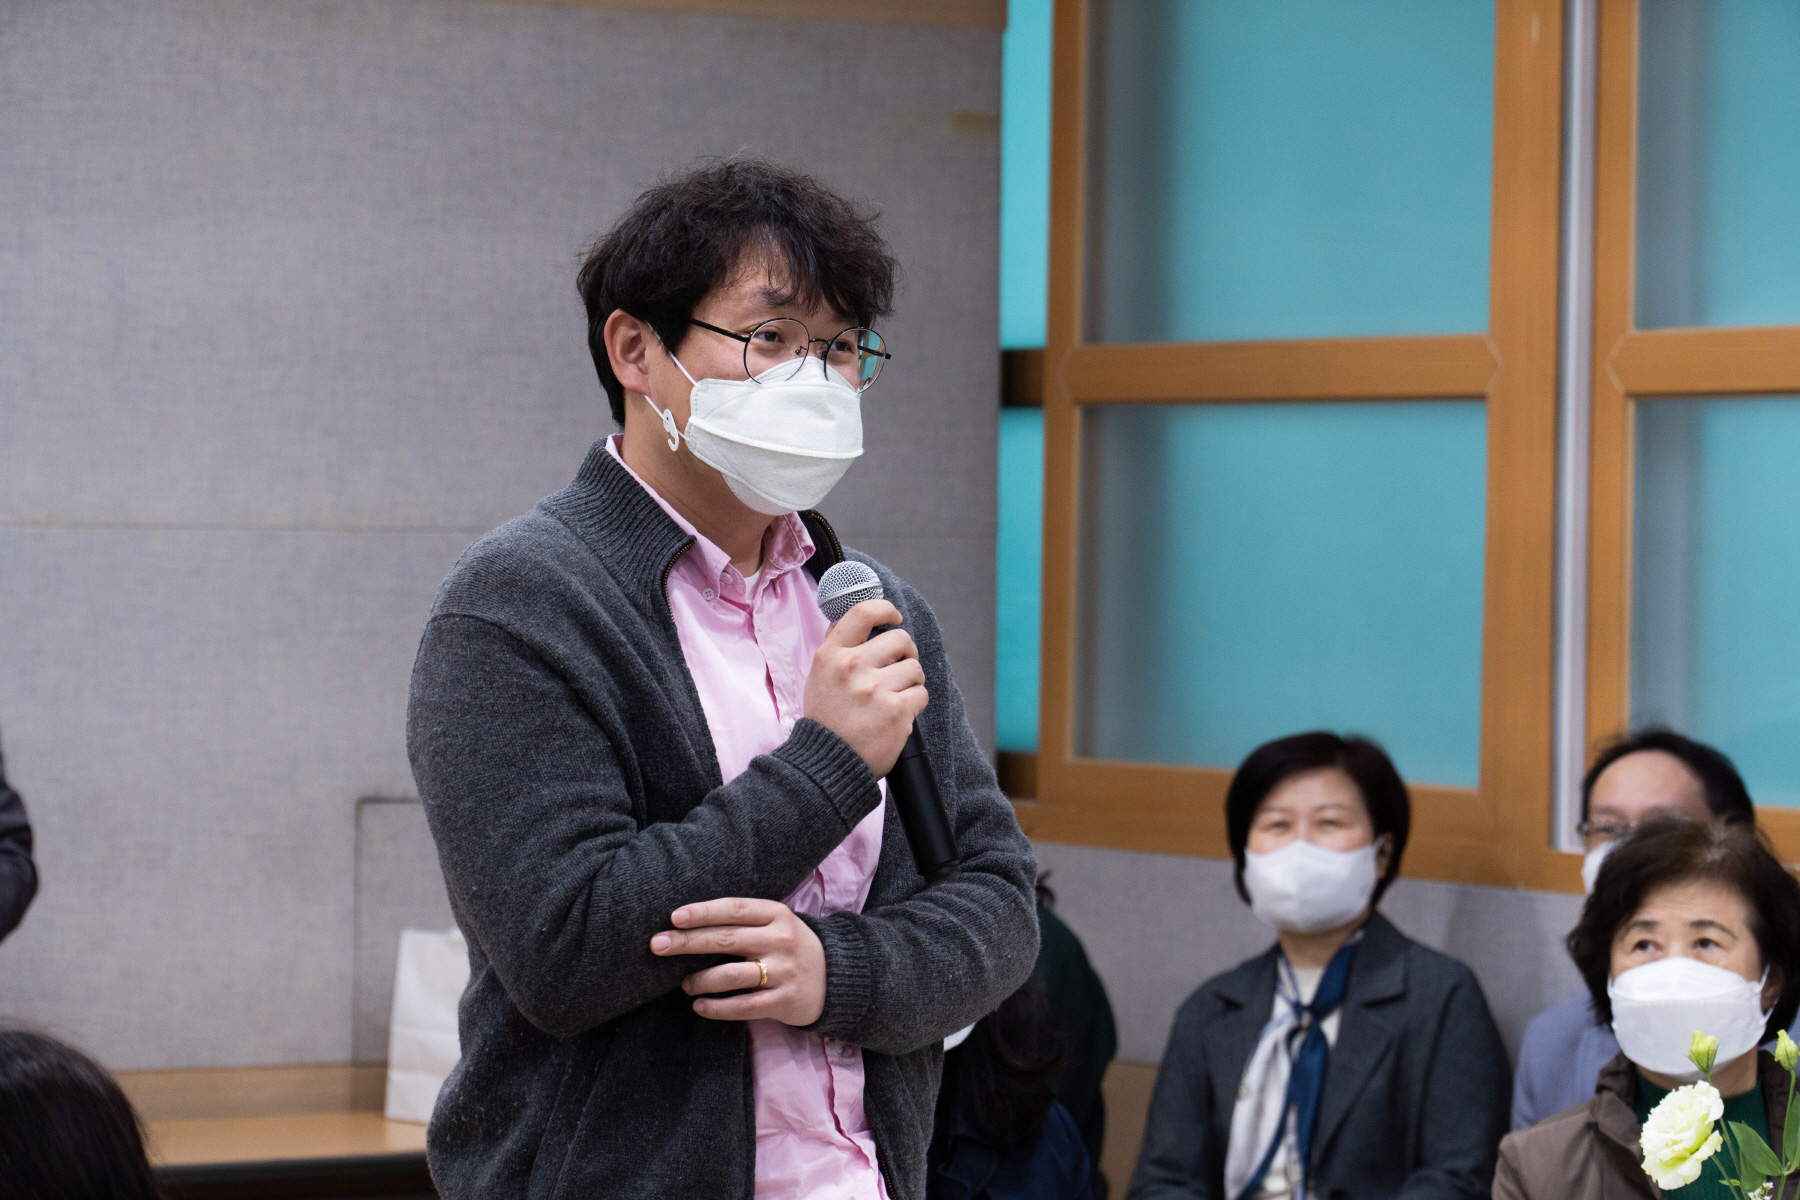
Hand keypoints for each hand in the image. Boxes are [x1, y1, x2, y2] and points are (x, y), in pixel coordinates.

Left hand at [650, 898, 826, 1026]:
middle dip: (687, 942)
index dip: (702, 912)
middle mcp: (780, 940)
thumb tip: (687, 924)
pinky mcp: (783, 1001)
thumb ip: (742, 920)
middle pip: (726, 939)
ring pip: (731, 975)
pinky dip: (716, 1007)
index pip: (734, 909)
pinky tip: (699, 1005)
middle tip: (657, 945)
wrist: (836, 979)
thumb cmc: (791, 946)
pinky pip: (743, 1006)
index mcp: (777, 914)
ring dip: (700, 979)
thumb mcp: (776, 923)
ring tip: (684, 984)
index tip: (674, 917)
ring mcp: (783, 972)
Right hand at [803, 598, 927, 775]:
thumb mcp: (819, 676)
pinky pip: (921, 694)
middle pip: (900, 639)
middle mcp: (852, 667)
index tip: (894, 617)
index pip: (863, 612)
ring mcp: (875, 690)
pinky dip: (914, 703)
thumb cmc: (826, 720)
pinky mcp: (896, 712)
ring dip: (911, 681)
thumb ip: (839, 648)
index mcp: (831, 655)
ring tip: (895, 696)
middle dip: (906, 653)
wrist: (826, 764)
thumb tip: (863, 622)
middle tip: (900, 667)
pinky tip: (898, 713)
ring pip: (915, 668)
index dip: (886, 609)